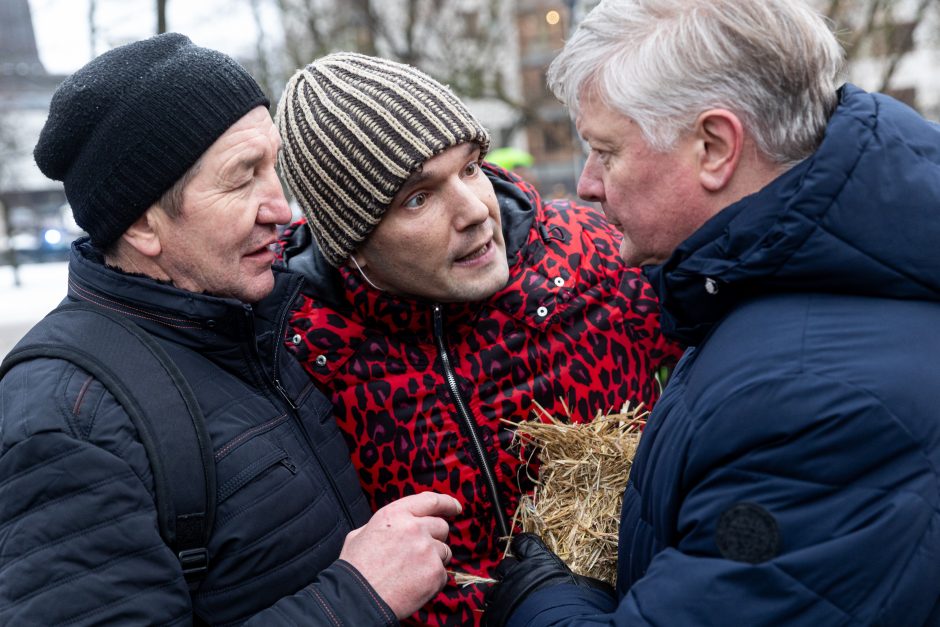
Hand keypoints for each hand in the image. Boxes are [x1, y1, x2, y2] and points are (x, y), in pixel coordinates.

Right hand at [339, 491, 461, 618]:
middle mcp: (414, 528)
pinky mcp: (435, 572)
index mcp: (396, 515)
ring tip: (411, 572)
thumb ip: (386, 524)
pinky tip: (413, 585)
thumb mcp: (361, 533)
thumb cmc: (356, 569)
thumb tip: (400, 523)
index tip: (455, 507)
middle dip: (435, 538)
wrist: (358, 600)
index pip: (431, 500)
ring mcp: (427, 550)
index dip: (447, 503)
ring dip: (433, 560)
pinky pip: (443, 573)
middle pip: (441, 527)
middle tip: (419, 553)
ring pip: (444, 551)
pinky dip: (432, 580)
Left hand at [483, 533, 614, 626]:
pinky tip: (506, 620)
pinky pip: (490, 613)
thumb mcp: (591, 589)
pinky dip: (497, 616)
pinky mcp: (496, 616)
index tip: (526, 549)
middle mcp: (519, 574)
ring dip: (501, 594)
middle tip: (519, 581)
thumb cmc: (582, 607)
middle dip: (510, 572)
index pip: (525, 542)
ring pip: (494, 589)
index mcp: (540, 561)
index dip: (524, 546)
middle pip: (505, 565)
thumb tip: (589, 586)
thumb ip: (582, 583)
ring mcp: (505, 594)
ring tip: (511, 603)